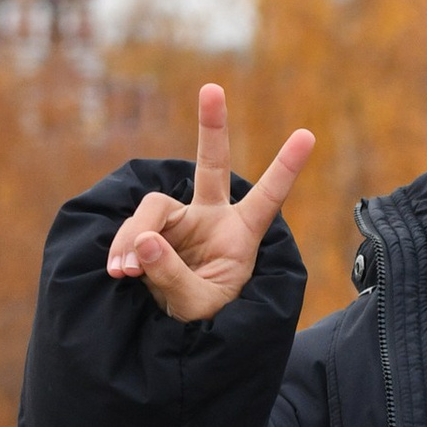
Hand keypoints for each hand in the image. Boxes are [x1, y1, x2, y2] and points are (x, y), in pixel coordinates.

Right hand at [106, 84, 314, 319]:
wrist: (177, 338)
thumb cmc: (204, 321)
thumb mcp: (197, 306)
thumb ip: (172, 275)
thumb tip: (143, 239)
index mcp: (241, 235)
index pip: (268, 198)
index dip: (286, 168)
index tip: (308, 135)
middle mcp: (213, 219)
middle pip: (212, 165)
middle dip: (212, 128)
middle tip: (212, 88)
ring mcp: (180, 223)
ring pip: (153, 209)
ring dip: (134, 237)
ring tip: (124, 271)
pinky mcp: (151, 232)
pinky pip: (132, 230)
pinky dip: (122, 247)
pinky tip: (117, 270)